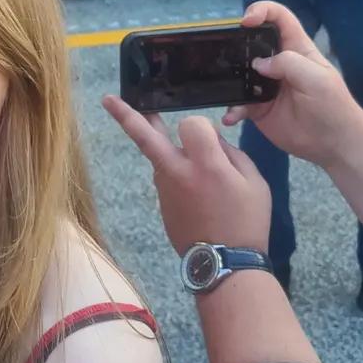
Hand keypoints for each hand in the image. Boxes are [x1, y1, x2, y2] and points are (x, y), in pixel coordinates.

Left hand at [102, 97, 270, 254]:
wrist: (224, 264)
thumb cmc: (246, 221)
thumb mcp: (254, 182)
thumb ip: (231, 153)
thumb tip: (210, 139)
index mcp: (206, 165)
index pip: (192, 123)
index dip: (203, 126)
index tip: (213, 137)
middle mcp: (177, 172)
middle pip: (146, 136)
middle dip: (125, 115)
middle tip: (107, 99)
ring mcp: (163, 188)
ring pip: (161, 155)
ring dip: (168, 149)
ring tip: (186, 158)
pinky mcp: (160, 201)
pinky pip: (167, 176)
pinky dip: (177, 172)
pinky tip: (196, 190)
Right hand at [222, 1, 362, 169]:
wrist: (333, 143)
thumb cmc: (332, 105)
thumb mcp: (316, 77)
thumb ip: (288, 63)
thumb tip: (258, 64)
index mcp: (296, 48)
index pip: (279, 18)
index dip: (262, 11)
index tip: (246, 21)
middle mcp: (277, 63)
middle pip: (252, 42)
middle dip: (236, 42)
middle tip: (224, 52)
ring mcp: (265, 86)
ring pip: (240, 73)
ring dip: (229, 78)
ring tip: (225, 87)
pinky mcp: (257, 108)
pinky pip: (238, 104)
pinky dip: (232, 109)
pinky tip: (232, 116)